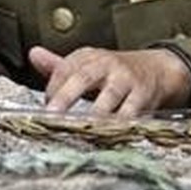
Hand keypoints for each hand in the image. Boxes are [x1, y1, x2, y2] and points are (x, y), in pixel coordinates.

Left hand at [28, 46, 190, 115]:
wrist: (157, 69)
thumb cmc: (113, 71)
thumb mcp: (87, 64)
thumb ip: (59, 65)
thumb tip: (33, 54)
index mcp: (89, 56)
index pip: (65, 69)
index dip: (53, 87)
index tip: (45, 106)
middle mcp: (107, 64)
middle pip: (84, 78)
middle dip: (66, 96)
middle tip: (52, 114)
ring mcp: (126, 79)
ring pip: (109, 97)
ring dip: (94, 113)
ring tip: (81, 127)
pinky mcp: (144, 95)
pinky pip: (131, 112)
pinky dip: (120, 123)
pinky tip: (108, 135)